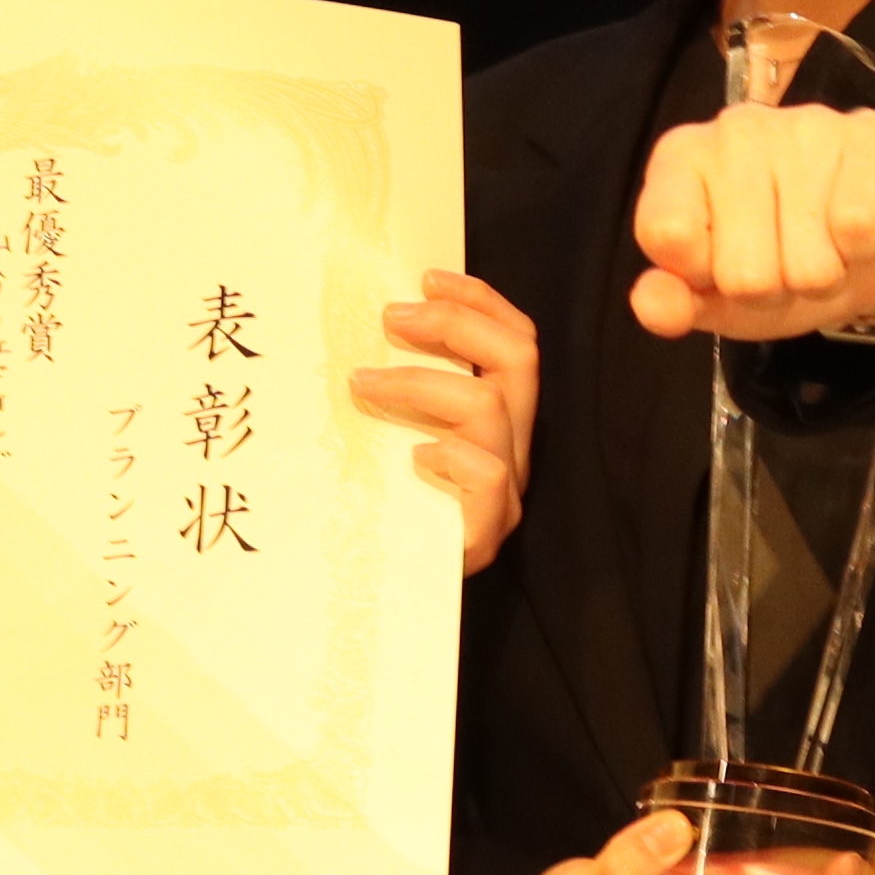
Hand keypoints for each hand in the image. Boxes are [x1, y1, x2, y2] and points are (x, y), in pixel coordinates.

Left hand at [351, 269, 544, 573]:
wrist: (388, 597)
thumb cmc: (383, 507)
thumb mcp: (388, 435)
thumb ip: (394, 389)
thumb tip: (356, 325)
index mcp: (498, 420)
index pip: (516, 342)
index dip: (480, 301)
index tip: (427, 276)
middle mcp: (512, 449)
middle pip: (519, 359)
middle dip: (456, 325)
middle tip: (392, 318)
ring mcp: (505, 492)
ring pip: (491, 408)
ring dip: (420, 383)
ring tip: (364, 385)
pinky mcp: (487, 533)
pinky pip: (490, 474)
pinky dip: (450, 454)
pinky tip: (412, 456)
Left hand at [630, 103, 874, 341]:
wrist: (871, 235)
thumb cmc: (777, 259)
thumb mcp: (715, 295)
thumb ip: (674, 302)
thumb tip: (651, 306)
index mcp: (681, 159)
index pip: (667, 235)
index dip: (701, 275)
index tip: (718, 263)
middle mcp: (735, 130)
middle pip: (744, 273)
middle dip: (772, 290)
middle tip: (783, 261)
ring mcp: (804, 125)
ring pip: (809, 263)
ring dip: (821, 278)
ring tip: (822, 246)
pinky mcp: (871, 136)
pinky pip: (859, 230)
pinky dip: (863, 254)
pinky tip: (854, 230)